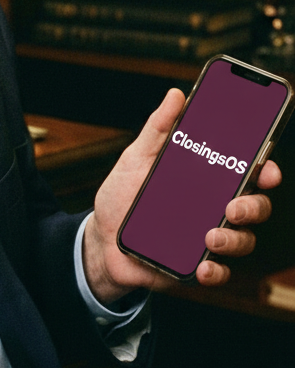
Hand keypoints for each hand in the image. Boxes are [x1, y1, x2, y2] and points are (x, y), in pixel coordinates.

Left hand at [82, 87, 281, 305]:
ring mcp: (208, 238)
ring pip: (243, 240)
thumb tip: (176, 95)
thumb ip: (158, 129)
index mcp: (207, 179)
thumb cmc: (123, 194)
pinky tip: (203, 267)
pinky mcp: (195, 265)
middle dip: (253, 206)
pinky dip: (216, 271)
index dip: (265, 169)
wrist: (100, 239)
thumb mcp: (136, 158)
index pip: (249, 171)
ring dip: (234, 240)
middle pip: (255, 206)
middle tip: (233, 207)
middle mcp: (215, 207)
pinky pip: (219, 272)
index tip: (266, 167)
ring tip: (209, 237)